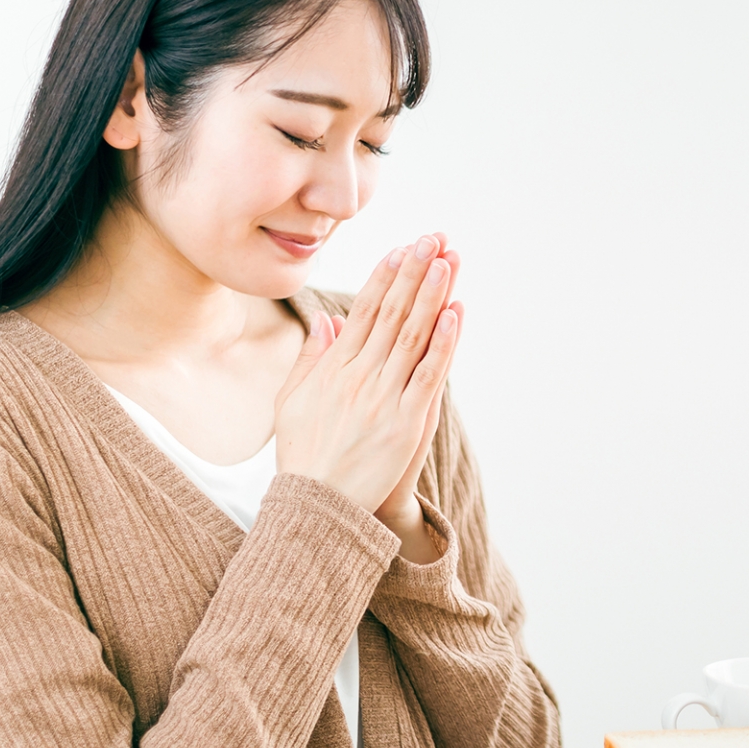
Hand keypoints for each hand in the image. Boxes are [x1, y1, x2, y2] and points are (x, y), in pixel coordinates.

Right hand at [273, 235, 463, 519]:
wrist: (318, 509)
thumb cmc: (305, 457)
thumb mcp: (293, 402)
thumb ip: (310, 359)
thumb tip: (326, 321)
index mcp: (333, 370)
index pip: (363, 312)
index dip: (384, 278)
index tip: (400, 249)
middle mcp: (359, 377)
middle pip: (391, 314)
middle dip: (412, 273)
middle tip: (431, 239)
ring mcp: (384, 399)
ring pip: (412, 336)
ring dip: (431, 295)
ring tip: (446, 260)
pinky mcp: (407, 423)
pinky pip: (428, 375)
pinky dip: (443, 344)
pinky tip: (455, 313)